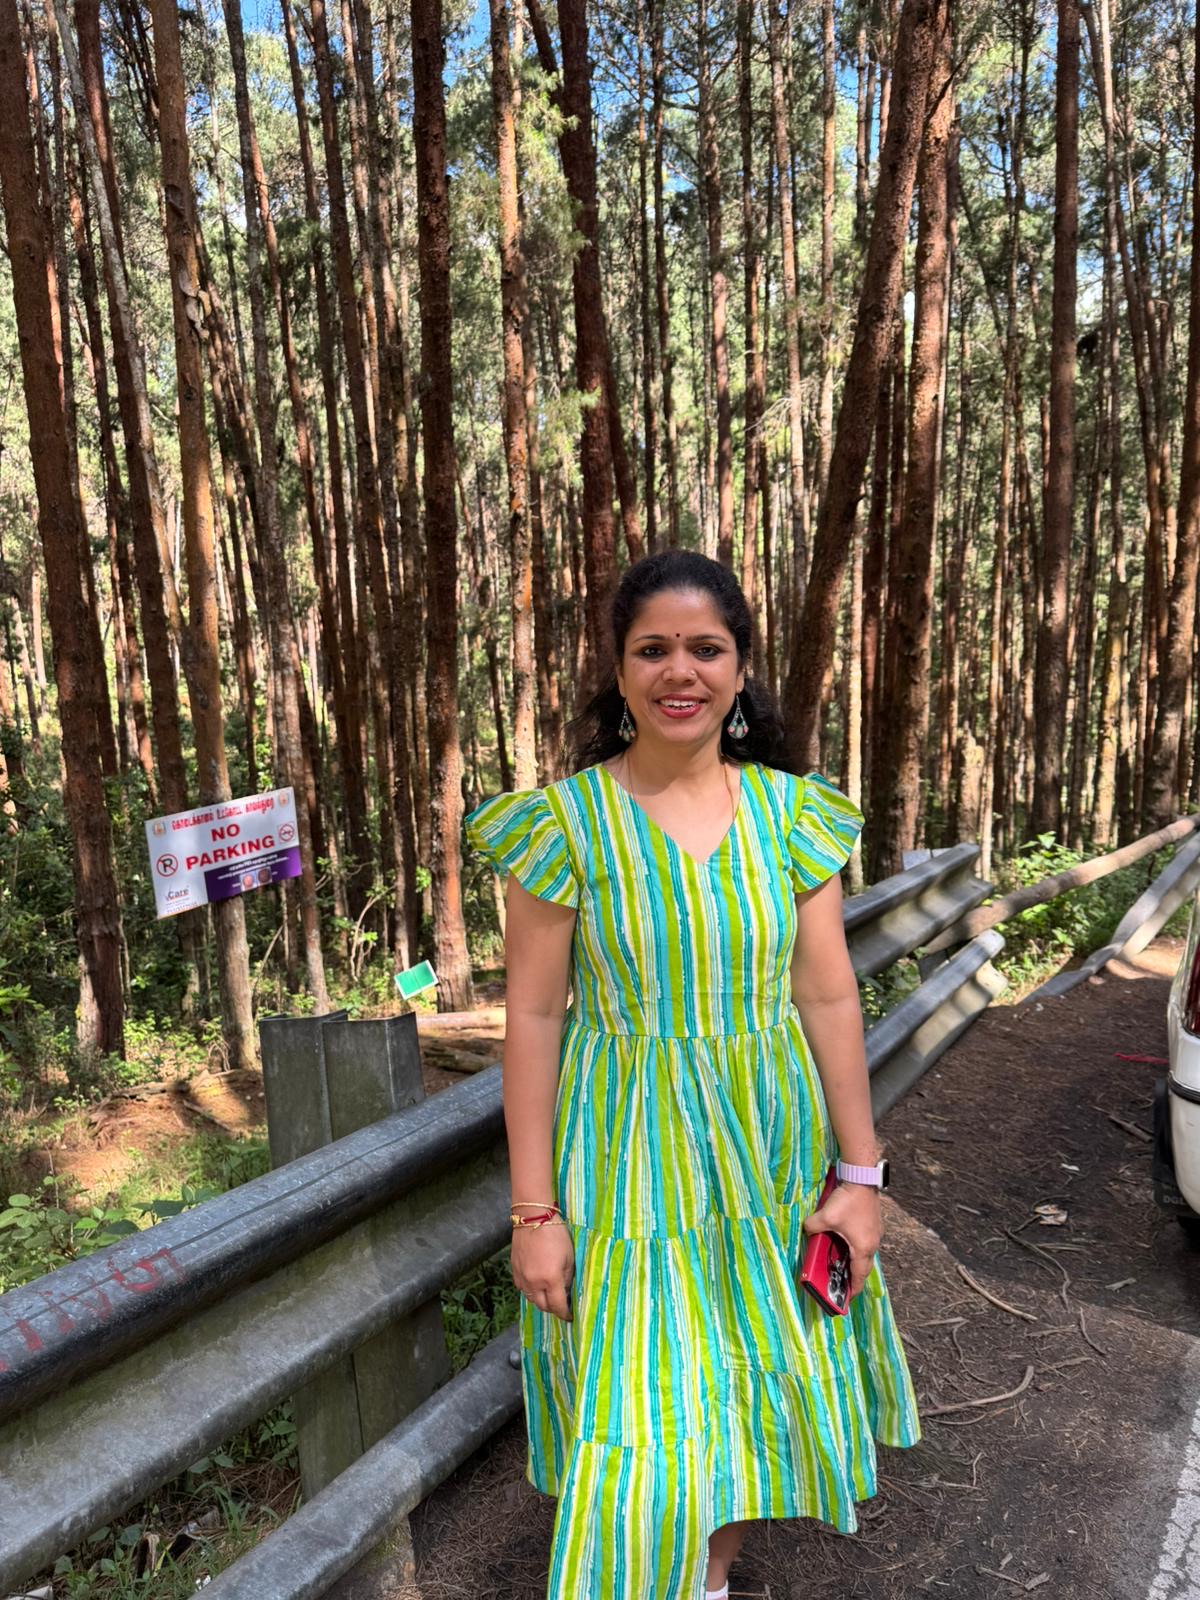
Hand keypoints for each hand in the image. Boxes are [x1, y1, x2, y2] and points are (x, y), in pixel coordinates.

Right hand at [511, 1221, 574, 1321]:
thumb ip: (567, 1278)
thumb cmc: (556, 1234)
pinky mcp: (514, 1270)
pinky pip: (522, 1288)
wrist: (533, 1217)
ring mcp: (522, 1277)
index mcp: (551, 1279)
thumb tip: (565, 1292)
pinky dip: (530, 1290)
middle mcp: (534, 1282)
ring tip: (548, 1295)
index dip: (564, 1314)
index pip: (557, 1306)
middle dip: (552, 1309)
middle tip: (560, 1305)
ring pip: (530, 1298)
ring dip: (540, 1300)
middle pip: (542, 1306)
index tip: (569, 1317)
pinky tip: (536, 1284)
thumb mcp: (569, 1257)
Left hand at [802, 1182, 880, 1300]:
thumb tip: (807, 1230)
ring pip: (864, 1254)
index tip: (847, 1298)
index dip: (853, 1289)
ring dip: (854, 1261)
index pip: (859, 1275)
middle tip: (842, 1283)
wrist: (862, 1178)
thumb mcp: (826, 1217)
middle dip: (853, 1277)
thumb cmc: (848, 1201)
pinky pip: (864, 1243)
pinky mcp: (873, 1224)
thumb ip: (813, 1227)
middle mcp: (872, 1244)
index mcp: (863, 1248)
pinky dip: (856, 1248)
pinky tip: (845, 1243)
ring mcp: (875, 1233)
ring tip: (841, 1264)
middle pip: (863, 1267)